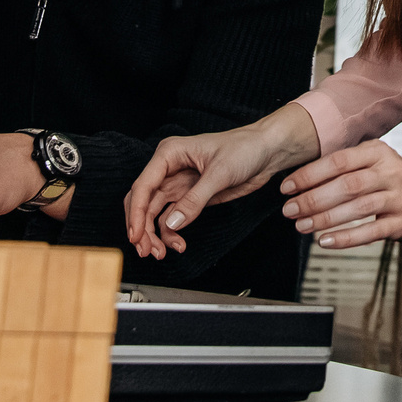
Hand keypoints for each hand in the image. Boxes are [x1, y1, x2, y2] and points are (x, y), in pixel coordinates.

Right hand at [127, 105, 320, 260]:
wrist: (266, 151)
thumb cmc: (244, 148)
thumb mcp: (220, 173)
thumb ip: (194, 200)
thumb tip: (171, 223)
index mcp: (170, 153)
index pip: (143, 185)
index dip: (136, 213)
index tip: (135, 235)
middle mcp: (169, 169)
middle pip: (143, 201)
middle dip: (141, 227)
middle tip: (147, 250)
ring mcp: (179, 184)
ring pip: (154, 213)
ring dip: (154, 235)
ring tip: (161, 253)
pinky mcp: (190, 197)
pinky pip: (172, 218)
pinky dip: (171, 233)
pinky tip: (178, 244)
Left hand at [278, 142, 401, 252]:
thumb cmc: (393, 175)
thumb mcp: (374, 159)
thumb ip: (344, 166)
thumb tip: (302, 181)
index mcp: (377, 152)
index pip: (338, 161)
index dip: (310, 174)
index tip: (288, 186)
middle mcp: (390, 173)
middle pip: (347, 185)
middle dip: (313, 199)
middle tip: (290, 209)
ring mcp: (398, 198)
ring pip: (357, 208)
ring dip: (325, 219)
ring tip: (302, 225)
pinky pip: (370, 232)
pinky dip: (345, 238)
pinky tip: (325, 241)